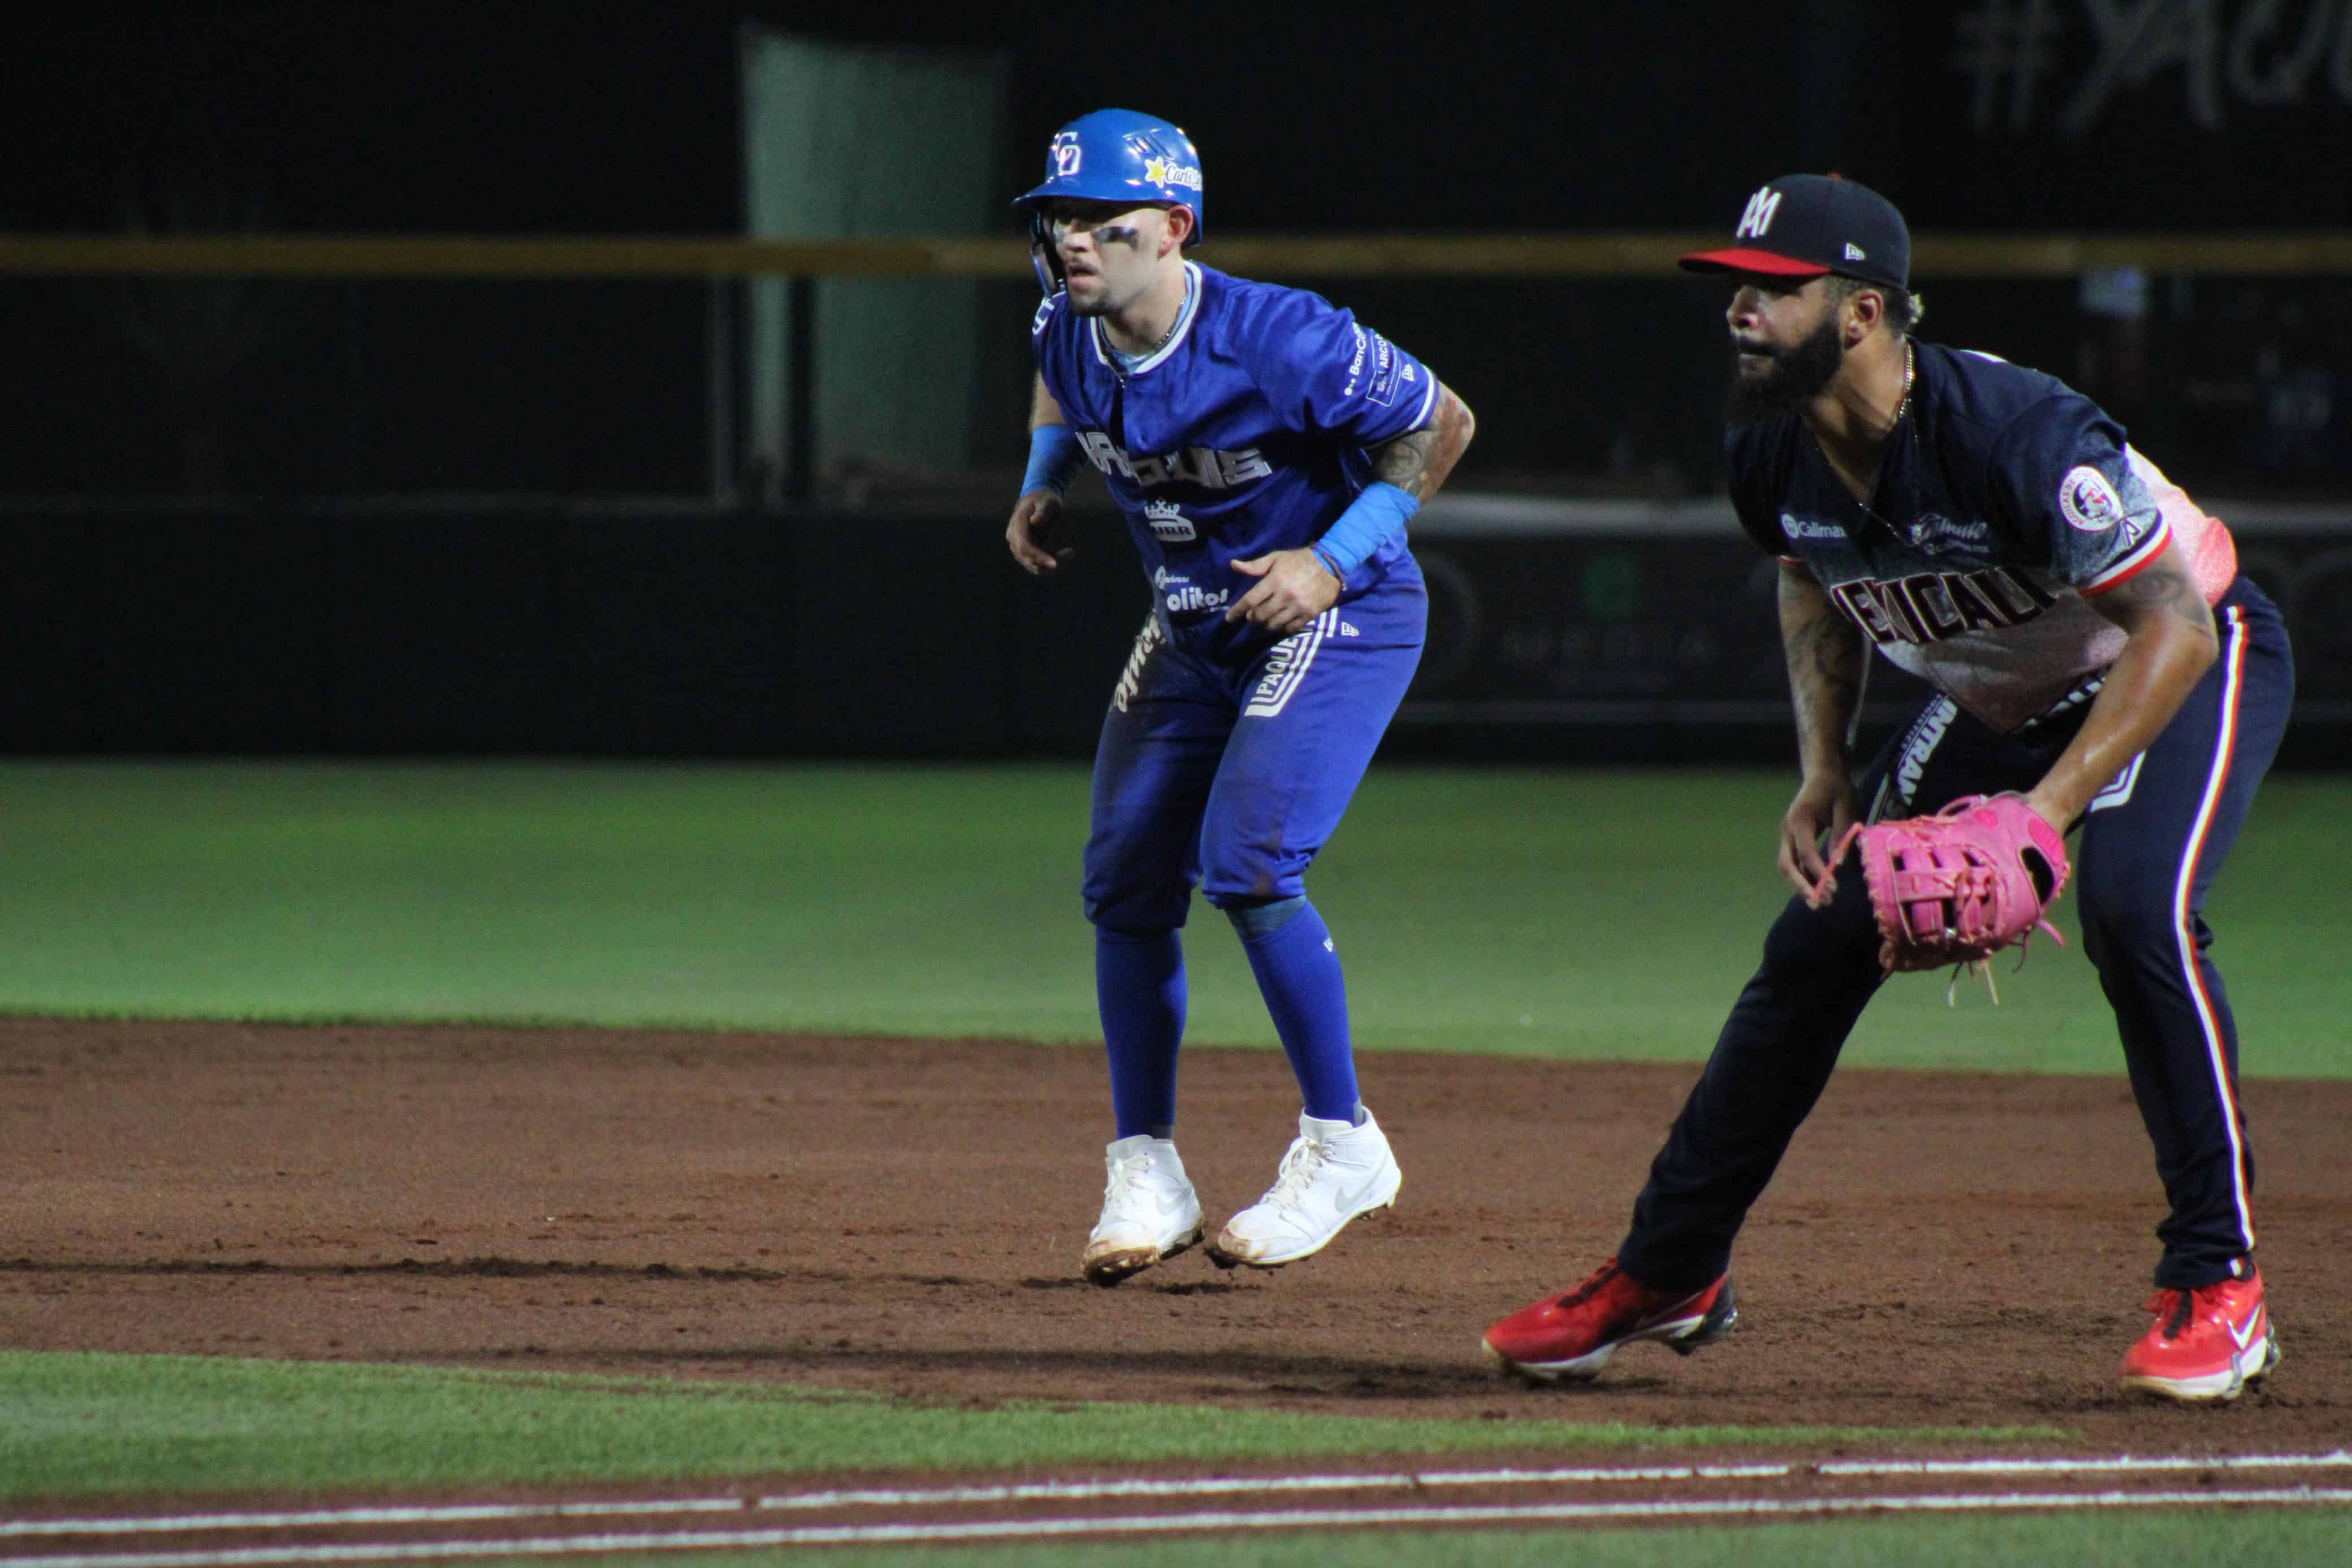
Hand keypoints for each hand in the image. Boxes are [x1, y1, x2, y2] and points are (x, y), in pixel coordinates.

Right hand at [1006, 490, 1071, 574]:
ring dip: (1053, 562)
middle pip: (1028, 559)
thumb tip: (1034, 521)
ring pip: (1034, 565)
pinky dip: (1054, 561)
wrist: (1038, 501)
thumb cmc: (1043, 499)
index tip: (1055, 564)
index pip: (1023, 546)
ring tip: (1071, 552)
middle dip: (1048, 562)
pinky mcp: (1028, 552)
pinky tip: (1069, 552)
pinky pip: (1040, 564)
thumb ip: (1042, 511)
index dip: (1037, 557)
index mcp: (1017, 524)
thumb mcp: (1047, 500)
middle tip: (1071, 553)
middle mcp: (1014, 538)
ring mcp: (1019, 547)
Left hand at [1224, 548, 1341, 635]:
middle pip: (1260, 615)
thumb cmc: (1299, 560)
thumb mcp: (1276, 558)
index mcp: (1275, 580)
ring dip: (1266, 624)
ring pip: (1274, 624)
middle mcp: (1285, 595)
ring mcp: (1298, 606)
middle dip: (1253, 617)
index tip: (1229, 618)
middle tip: (1252, 615)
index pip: (1250, 600)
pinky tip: (1280, 623)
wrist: (1329, 565)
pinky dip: (1282, 628)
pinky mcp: (1309, 614)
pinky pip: (1290, 628)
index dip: (1237, 611)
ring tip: (1266, 619)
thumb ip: (1255, 565)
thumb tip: (1233, 565)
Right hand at [1779, 772, 1860, 904]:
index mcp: (1800, 819)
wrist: (1822, 774)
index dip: (1818, 871)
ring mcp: (1787, 835)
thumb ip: (1840, 834)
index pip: (1805, 852)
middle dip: (1801, 886)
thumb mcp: (1845, 807)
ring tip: (1819, 902)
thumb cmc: (1836, 788)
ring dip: (1800, 885)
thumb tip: (1838, 863)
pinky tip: (1817, 888)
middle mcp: (1788, 829)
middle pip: (1787, 864)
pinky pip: (1793, 862)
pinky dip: (1803, 876)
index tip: (1833, 887)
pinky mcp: (1792, 839)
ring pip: (1787, 866)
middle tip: (1818, 904)